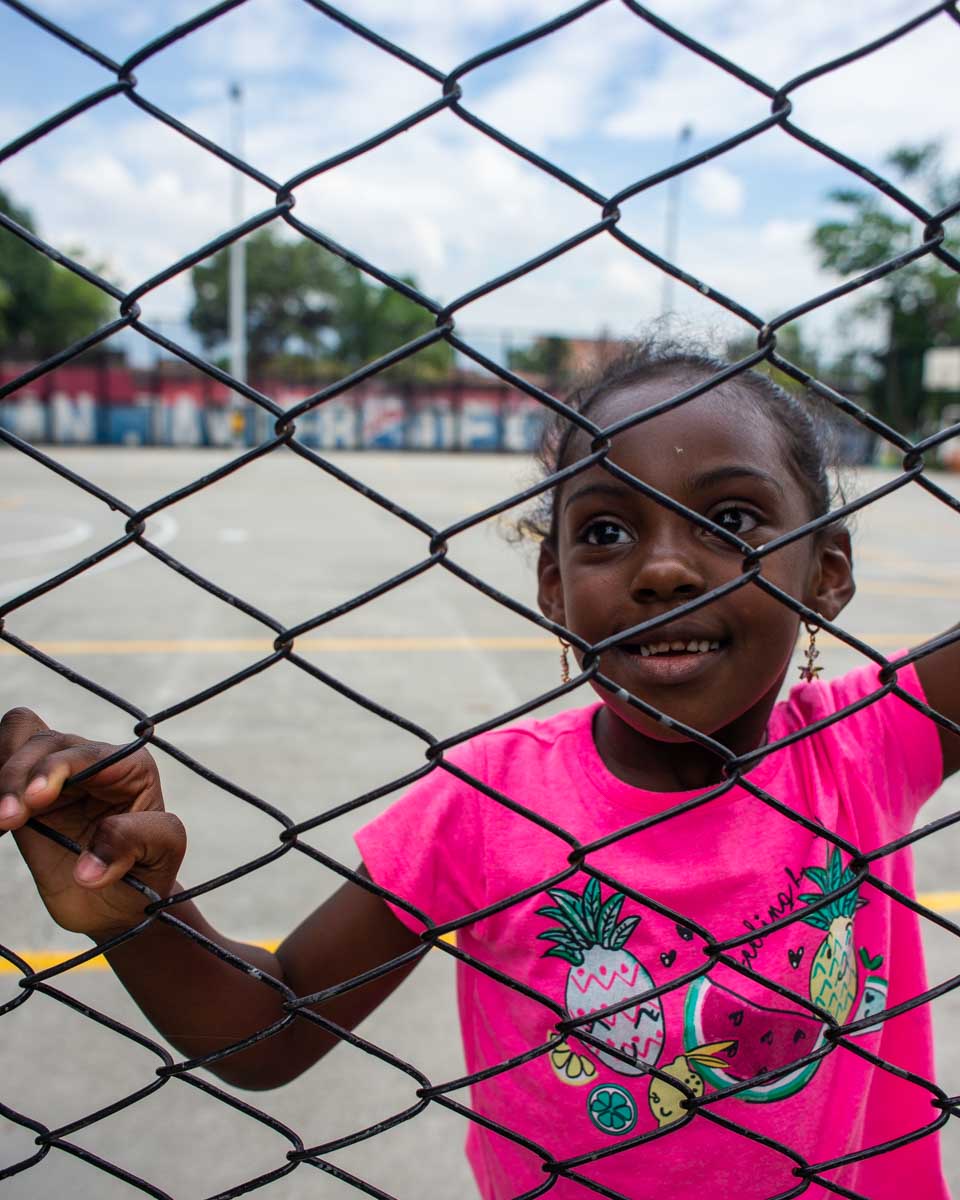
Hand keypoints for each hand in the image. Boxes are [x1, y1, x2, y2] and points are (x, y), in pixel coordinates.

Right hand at [0, 708, 184, 939]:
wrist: (118, 903)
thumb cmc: (147, 871)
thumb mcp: (164, 853)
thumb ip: (137, 841)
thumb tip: (88, 867)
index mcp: (131, 768)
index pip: (87, 752)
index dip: (56, 769)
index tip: (33, 800)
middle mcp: (93, 763)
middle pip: (44, 742)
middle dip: (19, 775)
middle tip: (8, 819)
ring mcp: (57, 776)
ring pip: (17, 743)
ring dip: (3, 774)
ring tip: (1, 817)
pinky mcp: (26, 797)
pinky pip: (1, 765)